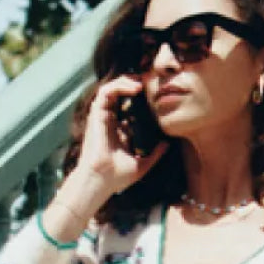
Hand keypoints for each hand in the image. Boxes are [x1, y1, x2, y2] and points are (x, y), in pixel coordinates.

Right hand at [76, 75, 168, 198]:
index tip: (154, 94)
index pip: (126, 105)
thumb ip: (155, 154)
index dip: (138, 96)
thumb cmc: (117, 178)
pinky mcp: (95, 115)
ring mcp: (100, 117)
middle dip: (133, 83)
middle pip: (118, 92)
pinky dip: (119, 85)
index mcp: (117, 129)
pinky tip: (135, 88)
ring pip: (111, 88)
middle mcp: (107, 120)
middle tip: (149, 81)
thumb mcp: (142, 164)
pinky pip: (105, 91)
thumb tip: (167, 144)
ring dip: (126, 81)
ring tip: (142, 82)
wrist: (101, 182)